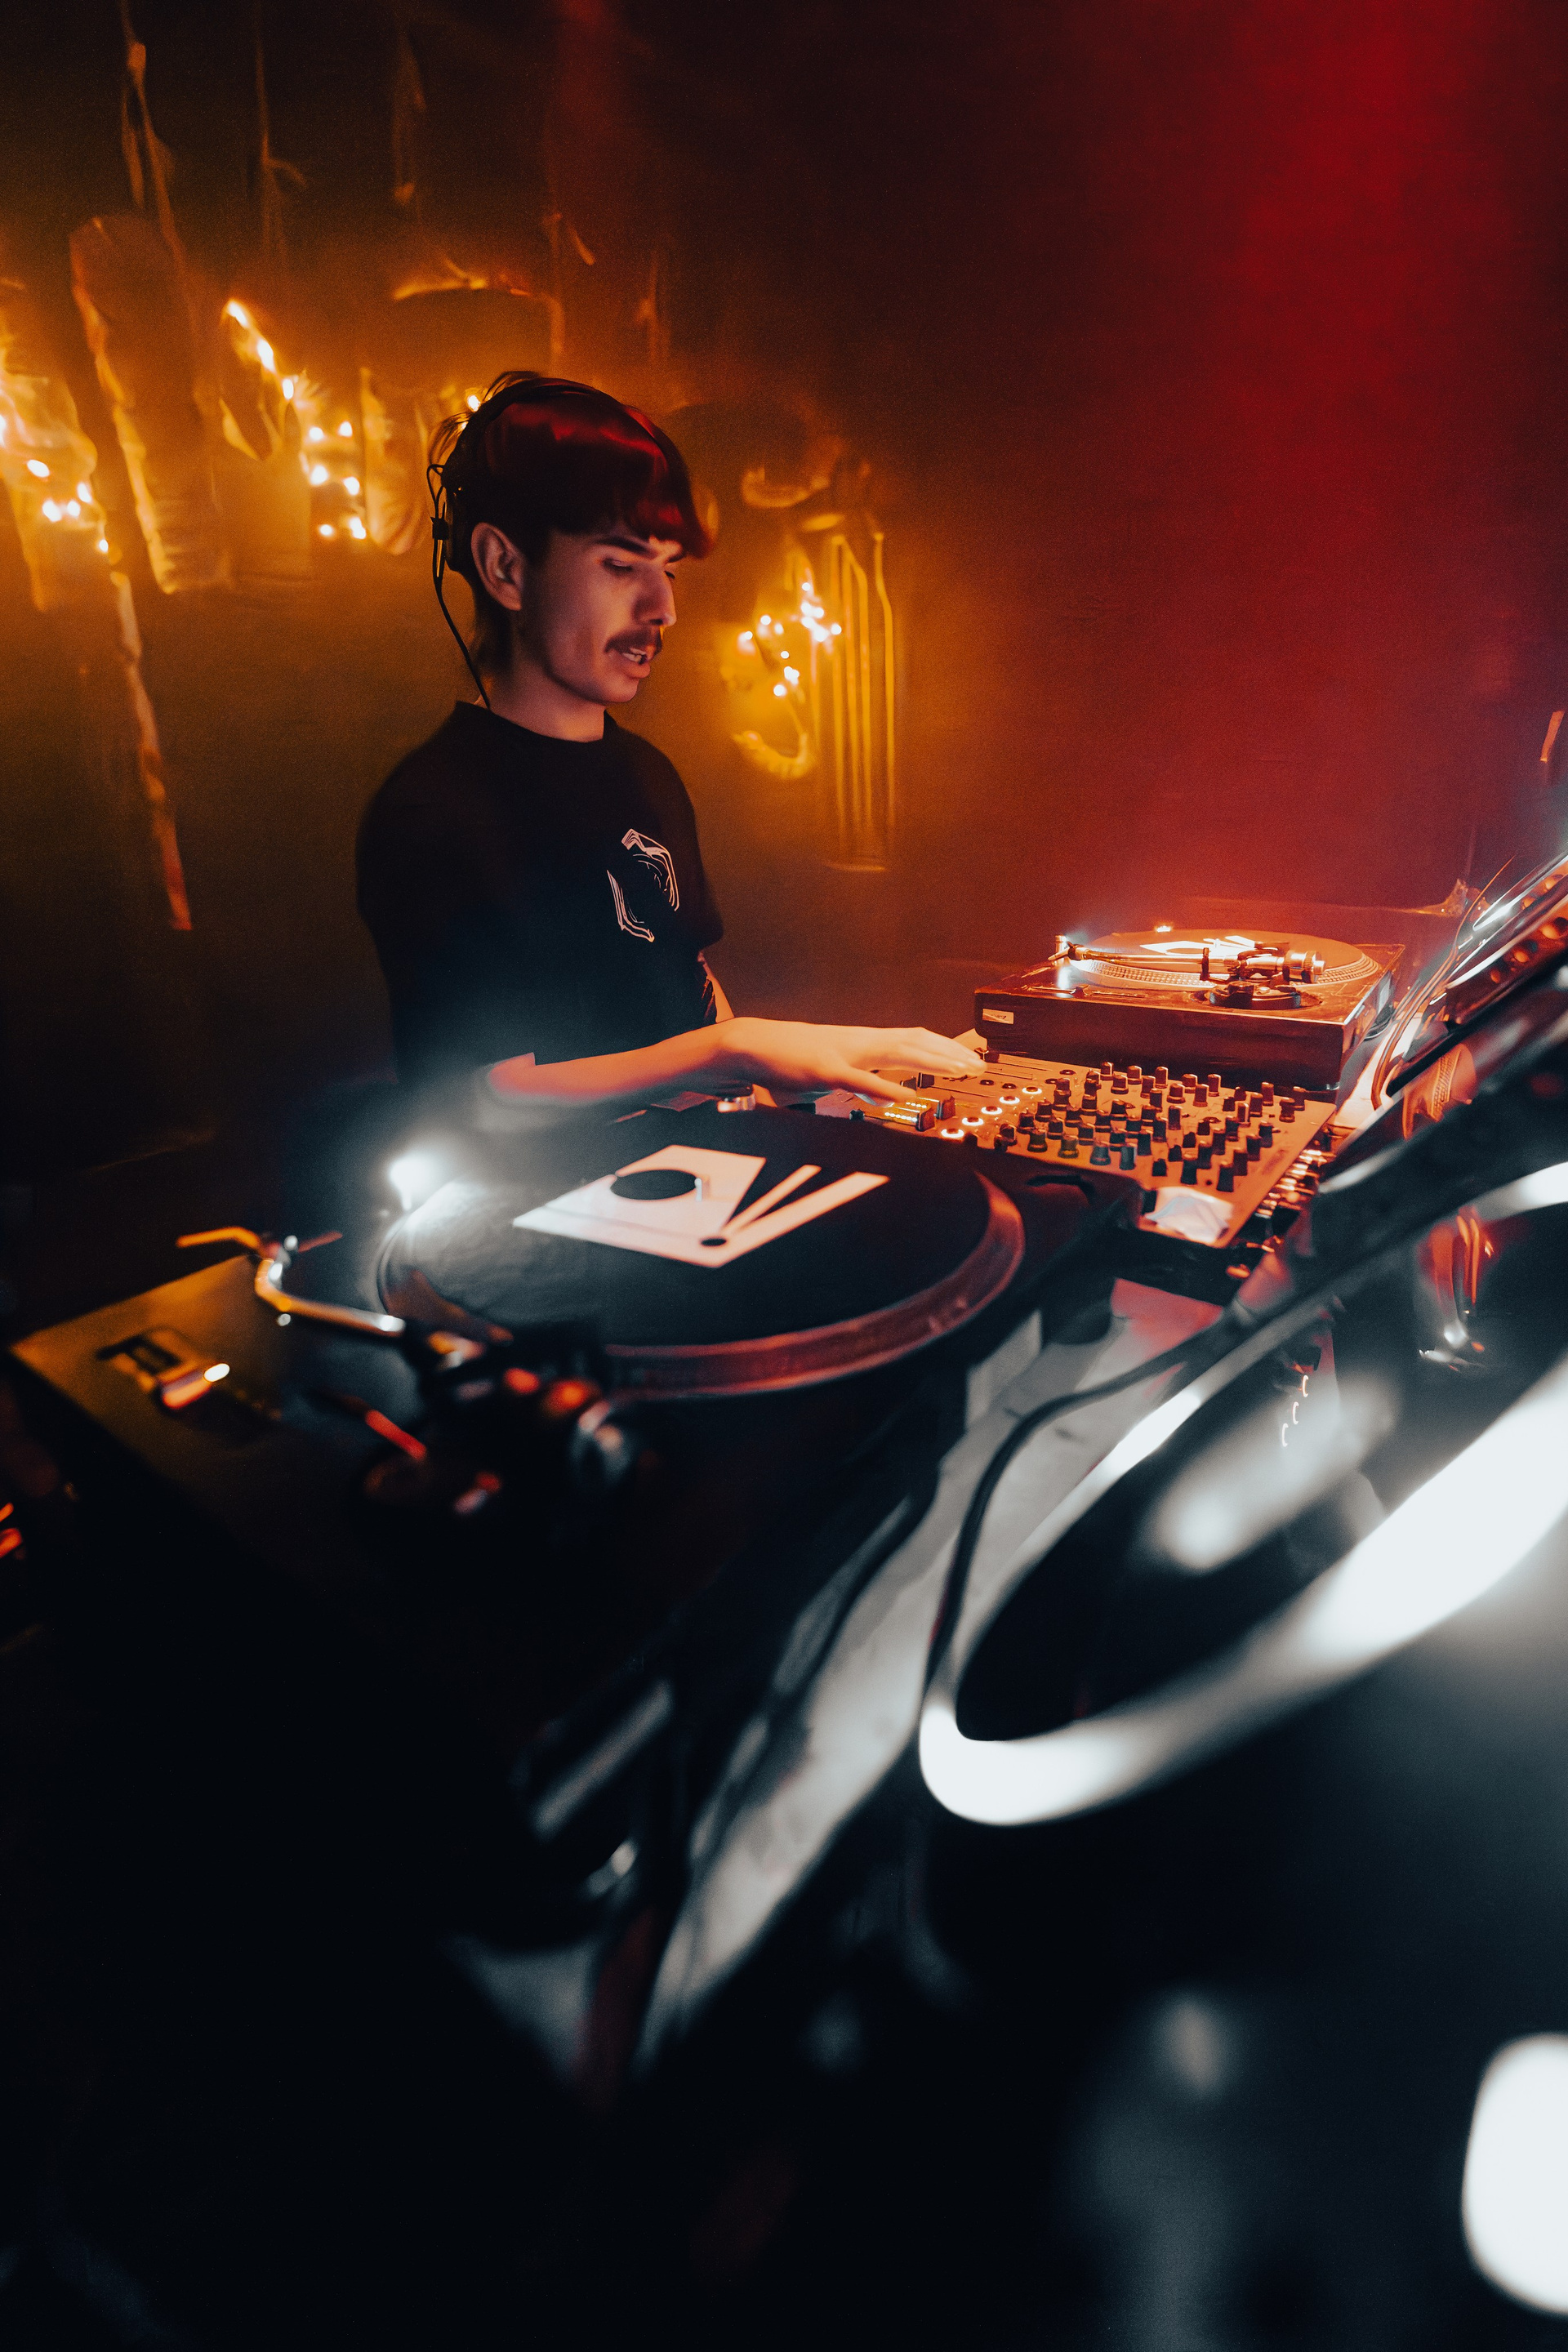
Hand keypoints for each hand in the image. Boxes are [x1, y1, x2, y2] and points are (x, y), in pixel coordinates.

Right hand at [701, 1019, 983, 1104]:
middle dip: (951, 1054)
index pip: (913, 1039)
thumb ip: (859, 1083)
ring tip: (959, 1072)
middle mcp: (860, 1040)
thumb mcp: (832, 1072)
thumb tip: (879, 1098)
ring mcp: (844, 1052)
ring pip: (898, 1053)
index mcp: (863, 1041)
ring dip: (932, 1063)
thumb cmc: (788, 1061)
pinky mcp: (824, 1069)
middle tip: (979, 1066)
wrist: (751, 1045)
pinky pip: (858, 1079)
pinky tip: (901, 1097)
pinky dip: (880, 1088)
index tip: (969, 1058)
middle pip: (916, 1042)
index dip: (944, 1047)